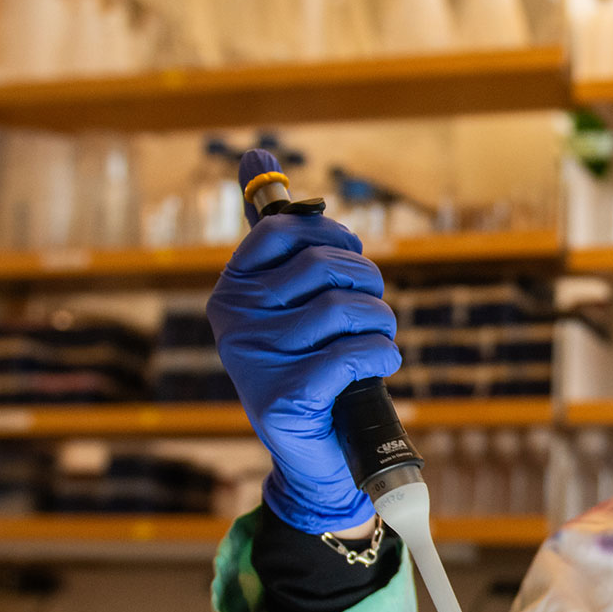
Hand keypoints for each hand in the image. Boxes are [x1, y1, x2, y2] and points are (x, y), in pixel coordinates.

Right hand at [207, 149, 399, 532]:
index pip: (286, 230)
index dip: (335, 239)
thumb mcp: (291, 301)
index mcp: (230, 290)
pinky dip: (382, 356)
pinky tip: (380, 366)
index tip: (350, 261)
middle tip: (373, 312)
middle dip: (368, 285)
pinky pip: (353, 353)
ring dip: (380, 324)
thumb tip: (257, 152)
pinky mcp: (285, 396)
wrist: (316, 458)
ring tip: (378, 343)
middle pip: (324, 267)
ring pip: (345, 310)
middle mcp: (233, 321)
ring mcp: (255, 359)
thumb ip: (276, 232)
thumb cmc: (312, 371)